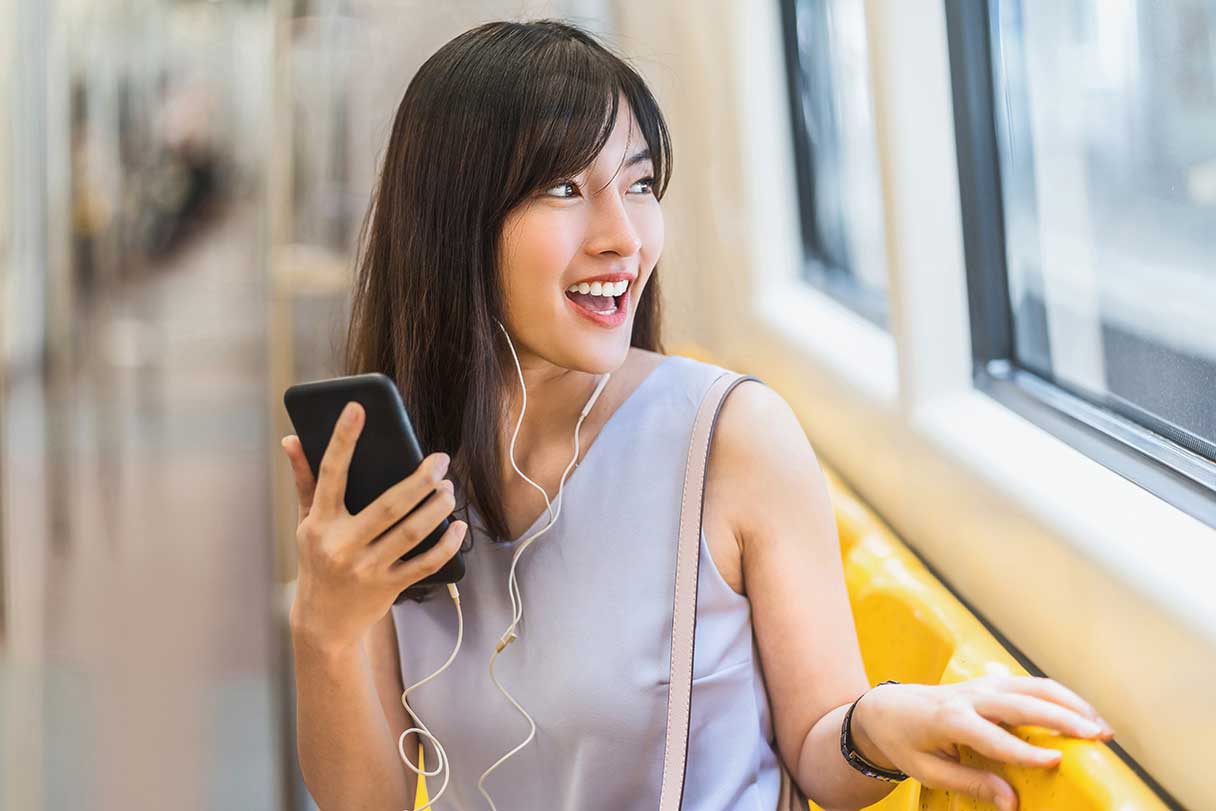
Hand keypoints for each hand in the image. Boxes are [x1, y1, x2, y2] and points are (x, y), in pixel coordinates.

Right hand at [280, 401, 467, 655]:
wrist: (323, 622)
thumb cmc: (317, 561)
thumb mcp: (306, 523)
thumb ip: (305, 481)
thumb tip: (292, 439)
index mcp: (320, 523)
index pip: (331, 473)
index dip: (344, 440)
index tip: (359, 408)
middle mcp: (342, 545)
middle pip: (388, 506)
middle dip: (419, 480)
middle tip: (440, 459)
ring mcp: (367, 568)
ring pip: (411, 532)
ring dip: (436, 507)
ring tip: (448, 488)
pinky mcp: (388, 587)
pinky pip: (425, 563)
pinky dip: (446, 544)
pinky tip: (459, 526)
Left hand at [850, 675, 1114, 810]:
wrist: (886, 707)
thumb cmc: (904, 743)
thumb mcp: (925, 770)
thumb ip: (969, 783)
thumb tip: (1012, 801)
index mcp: (948, 719)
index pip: (991, 735)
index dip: (1024, 749)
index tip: (1055, 761)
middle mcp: (969, 696)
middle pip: (1020, 703)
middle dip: (1061, 718)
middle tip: (1097, 737)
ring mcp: (981, 685)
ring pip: (1032, 686)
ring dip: (1070, 703)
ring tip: (1101, 727)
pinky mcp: (990, 683)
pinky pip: (1030, 684)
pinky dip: (1060, 696)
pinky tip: (1083, 713)